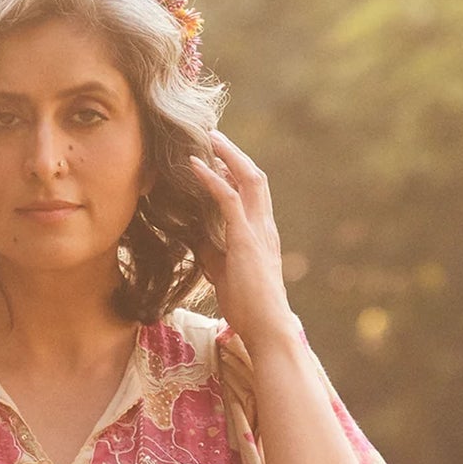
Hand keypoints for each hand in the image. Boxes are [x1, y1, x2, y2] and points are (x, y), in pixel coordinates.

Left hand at [186, 134, 294, 350]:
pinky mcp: (245, 239)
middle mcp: (264, 226)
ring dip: (227, 155)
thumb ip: (215, 253)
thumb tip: (196, 238)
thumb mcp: (226, 274)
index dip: (237, 171)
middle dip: (234, 153)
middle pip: (254, 176)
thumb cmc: (249, 308)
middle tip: (213, 136)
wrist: (267, 328)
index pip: (253, 193)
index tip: (218, 158)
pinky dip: (211, 178)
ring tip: (208, 138)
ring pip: (248, 178)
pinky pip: (228, 198)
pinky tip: (195, 166)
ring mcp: (257, 230)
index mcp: (262, 234)